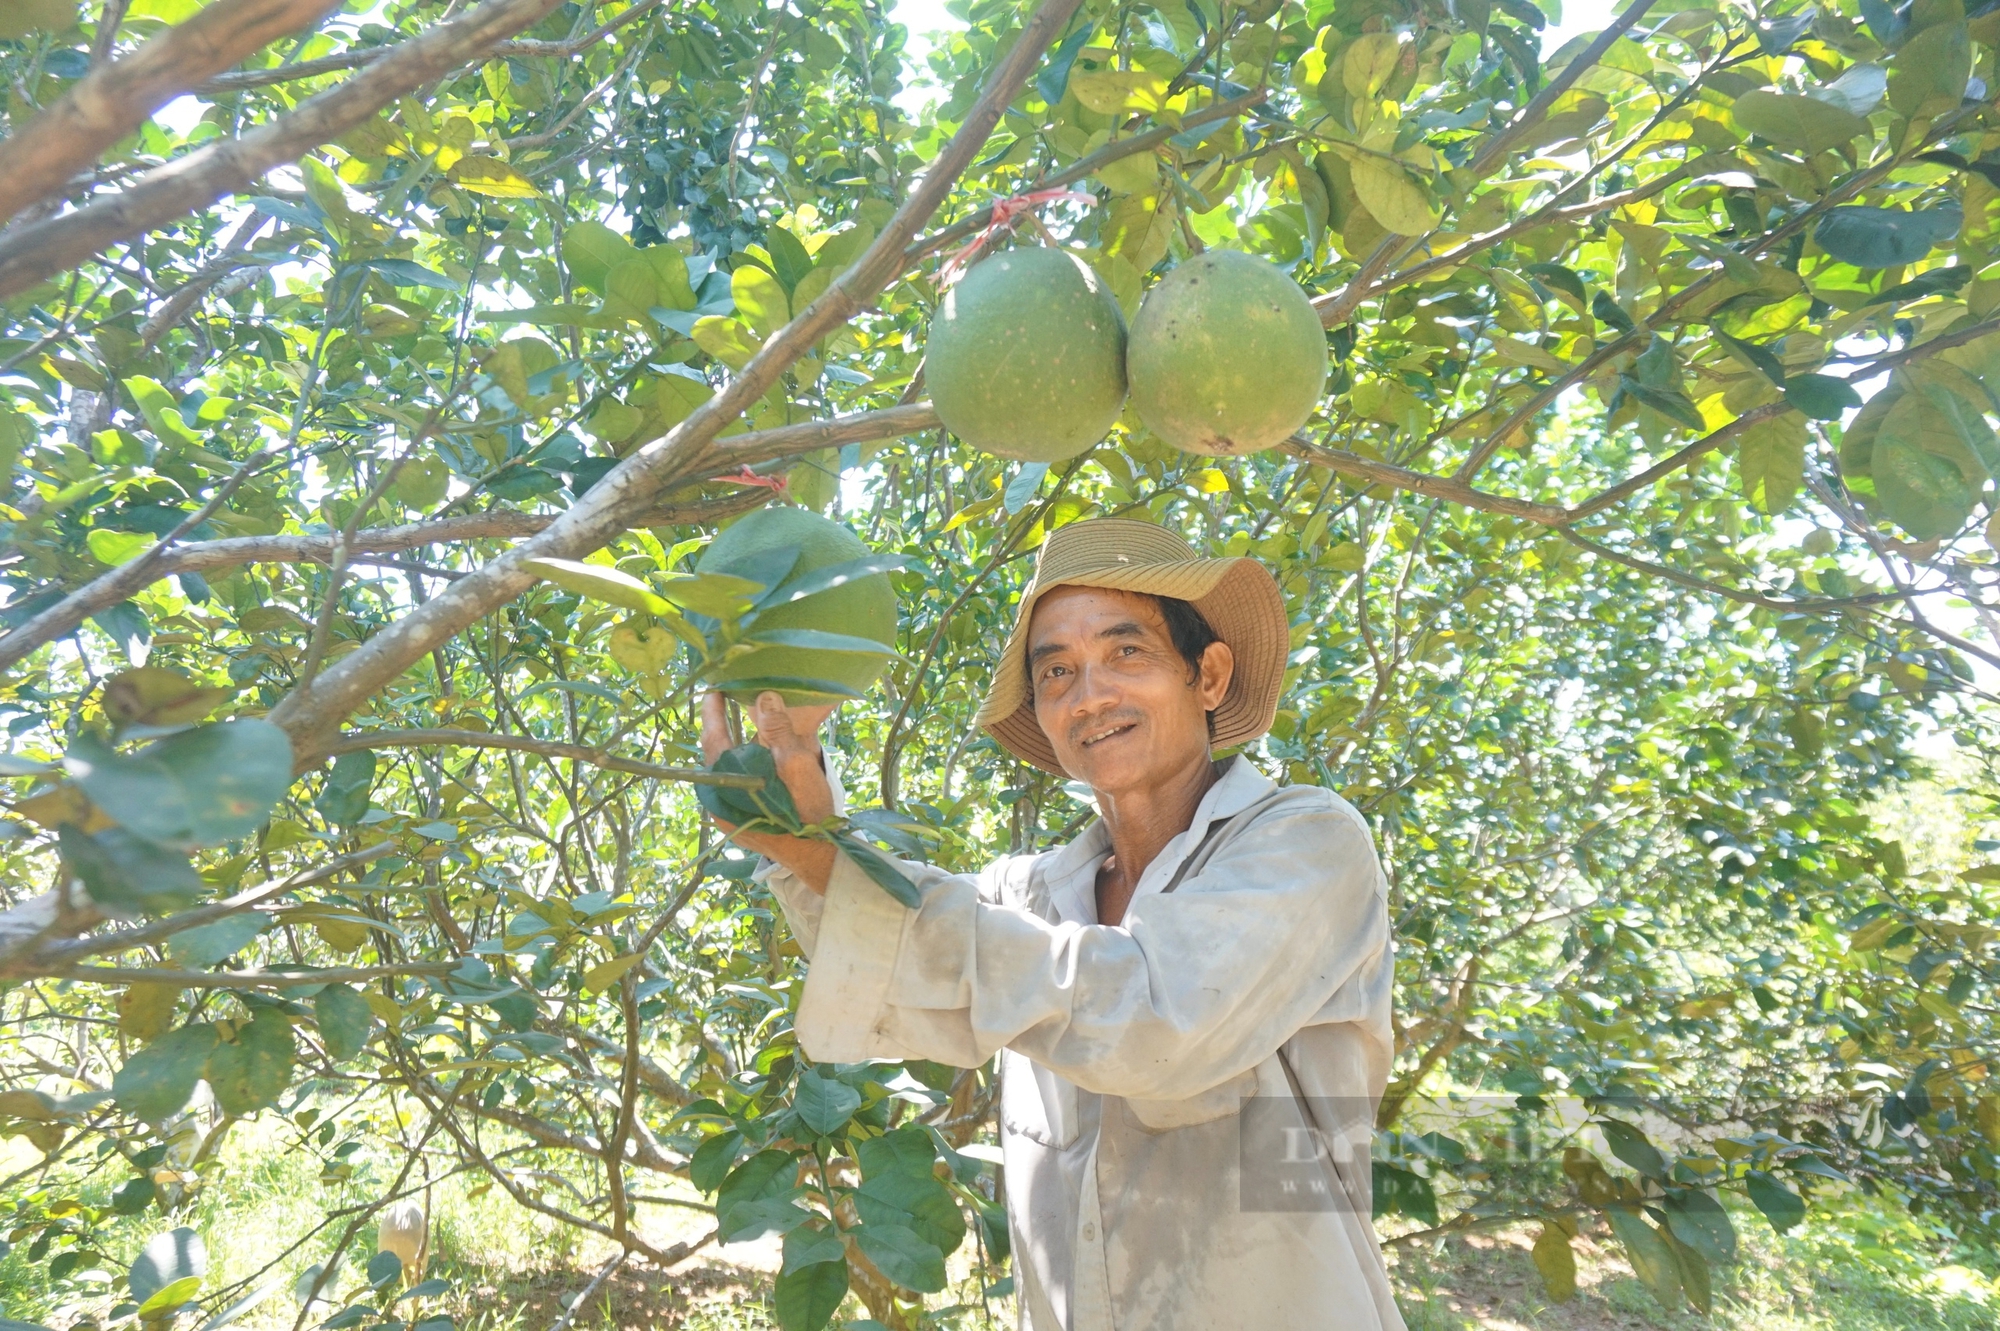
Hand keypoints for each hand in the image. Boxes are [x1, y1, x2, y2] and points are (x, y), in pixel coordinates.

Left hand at [700, 690, 839, 892]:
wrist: (816, 855)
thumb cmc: (807, 811)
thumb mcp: (797, 765)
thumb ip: (779, 731)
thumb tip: (765, 698)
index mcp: (726, 784)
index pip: (713, 738)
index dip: (713, 711)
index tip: (715, 689)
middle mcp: (718, 799)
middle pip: (717, 753)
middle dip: (723, 725)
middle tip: (729, 700)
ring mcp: (727, 812)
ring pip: (727, 769)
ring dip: (736, 746)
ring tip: (747, 723)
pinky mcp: (739, 819)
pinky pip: (736, 782)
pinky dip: (745, 764)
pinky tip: (760, 756)